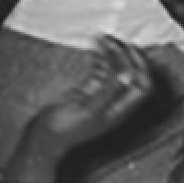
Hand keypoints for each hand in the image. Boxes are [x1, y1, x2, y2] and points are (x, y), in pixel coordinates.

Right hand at [6, 37, 154, 182]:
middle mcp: (114, 105)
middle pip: (133, 76)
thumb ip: (106, 90)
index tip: (124, 47)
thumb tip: (124, 73)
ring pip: (118, 72)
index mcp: (119, 110)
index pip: (142, 84)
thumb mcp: (86, 109)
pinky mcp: (88, 95)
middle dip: (127, 55)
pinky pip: (102, 73)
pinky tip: (95, 50)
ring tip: (105, 40)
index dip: (138, 64)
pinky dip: (101, 59)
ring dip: (114, 54)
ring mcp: (102, 99)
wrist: (41, 142)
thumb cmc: (61, 132)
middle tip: (114, 40)